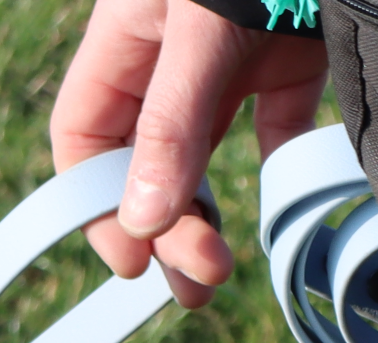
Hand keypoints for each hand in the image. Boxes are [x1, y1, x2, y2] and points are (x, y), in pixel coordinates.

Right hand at [52, 0, 330, 308]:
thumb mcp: (202, 28)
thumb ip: (173, 122)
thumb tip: (143, 223)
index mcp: (126, 40)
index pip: (86, 140)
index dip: (97, 205)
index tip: (134, 260)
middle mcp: (172, 57)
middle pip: (144, 162)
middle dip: (163, 226)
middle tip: (200, 278)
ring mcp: (232, 59)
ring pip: (204, 157)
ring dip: (208, 218)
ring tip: (221, 273)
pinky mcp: (292, 58)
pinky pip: (277, 129)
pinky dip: (279, 171)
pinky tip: (284, 211)